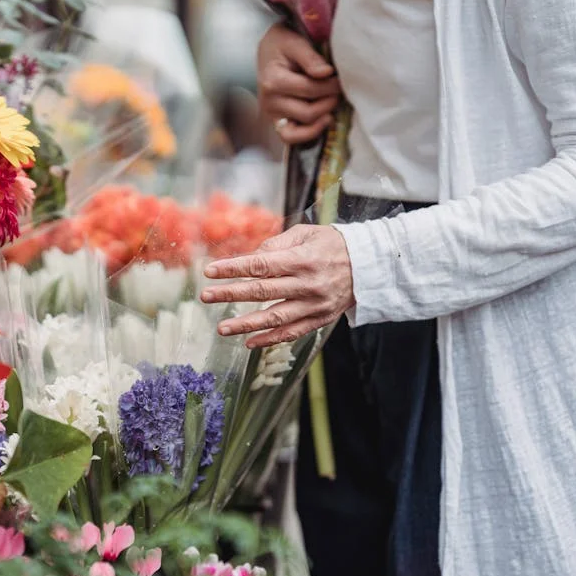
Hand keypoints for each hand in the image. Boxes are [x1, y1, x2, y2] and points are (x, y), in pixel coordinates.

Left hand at [200, 225, 354, 347]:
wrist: (370, 266)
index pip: (260, 265)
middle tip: (205, 297)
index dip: (233, 269)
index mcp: (301, 259)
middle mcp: (307, 284)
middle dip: (230, 294)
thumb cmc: (332, 244)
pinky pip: (291, 333)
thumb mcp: (306, 233)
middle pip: (262, 291)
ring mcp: (313, 305)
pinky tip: (248, 342)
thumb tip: (250, 258)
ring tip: (222, 328)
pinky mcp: (319, 320)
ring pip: (274, 318)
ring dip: (245, 324)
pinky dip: (269, 339)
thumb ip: (276, 244)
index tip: (210, 271)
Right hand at [258, 23, 341, 144]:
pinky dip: (309, 133)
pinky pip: (291, 137)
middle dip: (329, 101)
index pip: (310, 90)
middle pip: (309, 112)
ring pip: (303, 127)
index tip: (340, 78)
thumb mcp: (294, 42)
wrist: (268, 51)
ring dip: (322, 117)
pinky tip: (324, 120)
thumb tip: (326, 73)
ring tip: (331, 103)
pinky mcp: (276, 122)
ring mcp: (272, 114)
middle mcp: (269, 102)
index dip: (331, 86)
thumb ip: (310, 57)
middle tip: (338, 90)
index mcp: (273, 81)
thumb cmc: (281, 44)